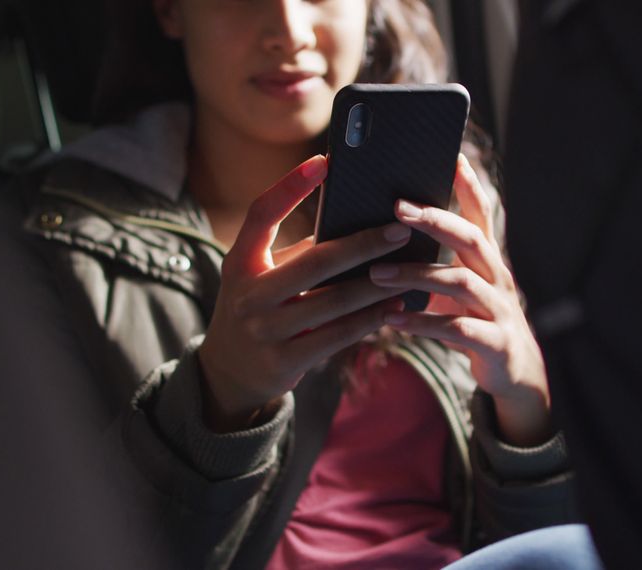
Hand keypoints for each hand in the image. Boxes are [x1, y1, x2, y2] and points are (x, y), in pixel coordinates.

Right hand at [198, 155, 409, 431]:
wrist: (229, 371)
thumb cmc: (261, 307)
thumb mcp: (264, 275)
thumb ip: (301, 253)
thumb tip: (361, 221)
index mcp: (241, 261)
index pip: (261, 214)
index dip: (290, 186)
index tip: (325, 162)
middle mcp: (249, 294)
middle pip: (315, 262)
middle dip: (364, 244)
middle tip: (401, 229)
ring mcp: (265, 330)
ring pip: (334, 301)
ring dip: (378, 284)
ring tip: (411, 267)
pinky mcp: (284, 361)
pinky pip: (338, 336)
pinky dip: (371, 319)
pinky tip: (396, 305)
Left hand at [370, 155, 552, 445]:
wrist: (517, 375)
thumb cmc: (475, 321)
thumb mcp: (459, 287)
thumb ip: (434, 262)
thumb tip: (385, 234)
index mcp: (487, 260)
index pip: (480, 213)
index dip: (468, 185)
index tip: (451, 156)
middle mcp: (497, 278)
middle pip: (471, 239)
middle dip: (437, 220)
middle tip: (398, 207)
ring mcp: (500, 310)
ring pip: (460, 283)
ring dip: (416, 275)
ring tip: (376, 273)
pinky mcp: (496, 343)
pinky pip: (457, 330)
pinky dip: (422, 324)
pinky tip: (392, 320)